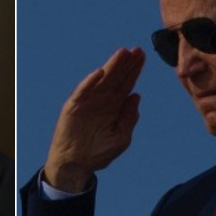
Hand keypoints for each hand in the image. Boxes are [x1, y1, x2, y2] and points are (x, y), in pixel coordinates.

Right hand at [44, 47, 144, 192]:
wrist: (75, 165)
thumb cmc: (98, 153)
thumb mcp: (121, 137)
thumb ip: (129, 118)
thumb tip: (136, 96)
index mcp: (114, 107)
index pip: (126, 84)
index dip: (134, 70)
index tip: (142, 56)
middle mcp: (102, 101)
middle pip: (116, 78)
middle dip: (126, 64)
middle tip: (137, 50)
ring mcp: (87, 102)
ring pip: (101, 81)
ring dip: (111, 67)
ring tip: (122, 54)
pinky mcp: (73, 107)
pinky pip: (82, 92)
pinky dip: (89, 82)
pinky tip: (99, 73)